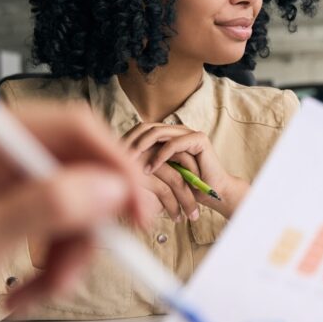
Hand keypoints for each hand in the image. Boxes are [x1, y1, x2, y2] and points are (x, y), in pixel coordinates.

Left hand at [0, 104, 152, 321]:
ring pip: (75, 208)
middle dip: (88, 225)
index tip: (138, 212)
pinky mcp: (5, 214)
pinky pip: (56, 232)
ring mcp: (2, 183)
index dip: (115, 167)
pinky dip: (53, 267)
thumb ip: (45, 208)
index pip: (73, 128)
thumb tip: (110, 189)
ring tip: (40, 292)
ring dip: (69, 256)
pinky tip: (25, 293)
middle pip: (81, 170)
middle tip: (91, 263)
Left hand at [124, 122, 248, 218]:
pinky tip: (149, 169)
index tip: (110, 156)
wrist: (212, 194)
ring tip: (130, 162)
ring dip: (141, 147)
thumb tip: (113, 160)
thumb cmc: (185, 187)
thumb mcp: (157, 173)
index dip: (125, 139)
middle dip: (129, 141)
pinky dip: (159, 156)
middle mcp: (176, 130)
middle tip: (117, 158)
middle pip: (145, 126)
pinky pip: (174, 143)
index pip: (139, 128)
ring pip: (157, 132)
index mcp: (166, 135)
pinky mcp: (199, 139)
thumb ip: (142, 162)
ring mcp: (188, 132)